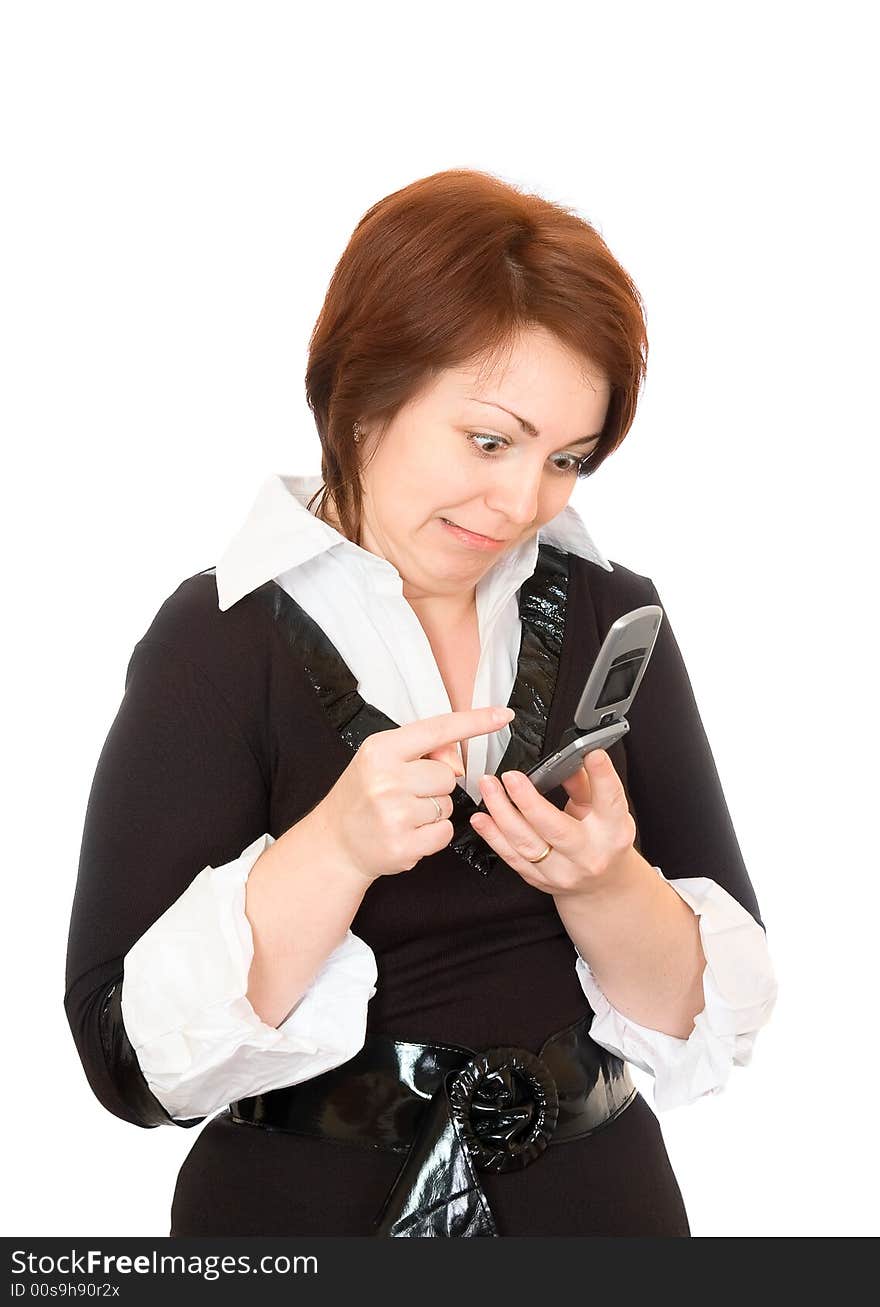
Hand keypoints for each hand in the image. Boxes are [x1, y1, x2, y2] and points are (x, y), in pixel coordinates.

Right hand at [317, 705, 515, 884]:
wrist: (334, 842)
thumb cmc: (361, 797)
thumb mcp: (381, 760)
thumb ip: (421, 751)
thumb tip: (456, 759)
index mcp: (381, 750)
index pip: (438, 729)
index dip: (474, 721)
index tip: (501, 715)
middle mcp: (386, 779)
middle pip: (448, 775)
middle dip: (436, 786)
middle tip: (407, 795)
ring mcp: (394, 814)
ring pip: (448, 805)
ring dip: (433, 812)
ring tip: (403, 815)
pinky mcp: (402, 845)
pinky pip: (444, 833)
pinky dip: (433, 836)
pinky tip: (408, 833)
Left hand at [470, 748, 636, 896]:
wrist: (600, 886)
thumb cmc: (603, 841)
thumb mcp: (604, 811)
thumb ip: (586, 784)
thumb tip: (568, 758)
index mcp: (613, 831)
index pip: (610, 800)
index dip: (603, 775)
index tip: (591, 752)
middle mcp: (589, 854)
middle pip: (556, 828)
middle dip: (528, 801)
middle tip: (510, 776)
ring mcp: (563, 872)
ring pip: (526, 843)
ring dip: (502, 813)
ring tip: (490, 788)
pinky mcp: (540, 880)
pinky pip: (511, 857)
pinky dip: (493, 836)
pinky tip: (481, 818)